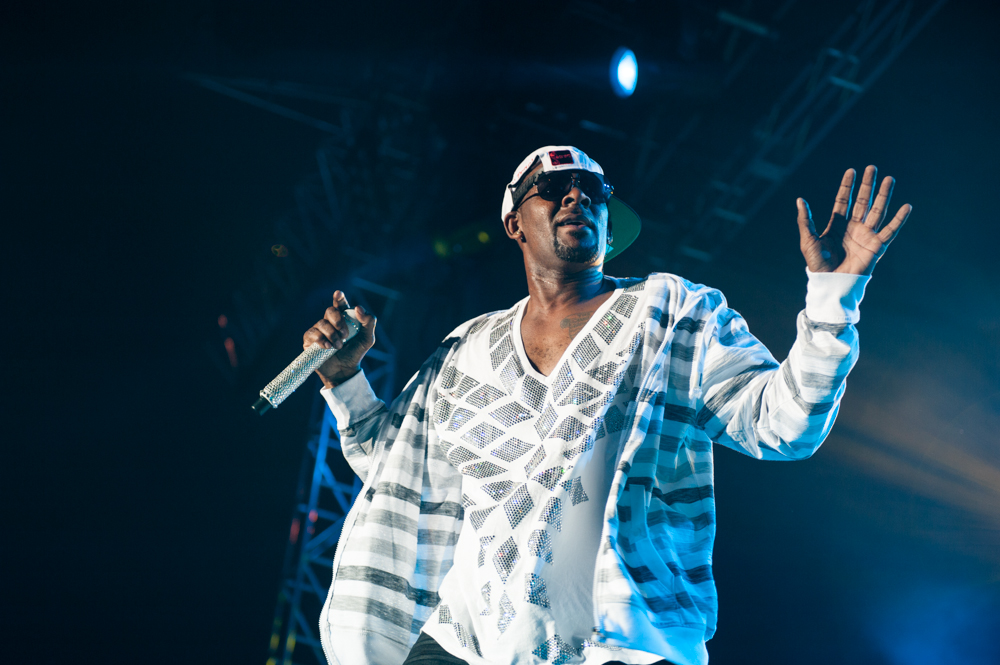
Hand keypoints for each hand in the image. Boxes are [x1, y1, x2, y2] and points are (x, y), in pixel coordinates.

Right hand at [303, 290, 375, 388]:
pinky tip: (328, 347)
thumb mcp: (367, 338)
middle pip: (330, 311)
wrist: (345, 371)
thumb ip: (369, 322)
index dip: (338, 298)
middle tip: (345, 334)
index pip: (339, 304)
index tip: (339, 293)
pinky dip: (321, 340)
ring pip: (321, 323)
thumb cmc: (355, 353)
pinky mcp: (310, 341)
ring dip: (332, 334)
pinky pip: (312, 334)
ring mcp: (318, 331)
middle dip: (338, 320)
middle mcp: (329, 322)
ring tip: (339, 346)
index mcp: (343, 319)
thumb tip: (358, 308)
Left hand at [796, 165, 911, 275]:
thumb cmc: (818, 265)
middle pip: (862, 201)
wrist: (830, 283)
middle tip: (872, 167)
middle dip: (867, 185)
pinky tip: (906, 207)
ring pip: (877, 211)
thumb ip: (806, 220)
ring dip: (884, 195)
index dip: (847, 186)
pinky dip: (899, 219)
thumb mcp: (808, 240)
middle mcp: (853, 227)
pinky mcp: (876, 247)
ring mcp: (865, 235)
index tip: (851, 171)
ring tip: (890, 179)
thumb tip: (799, 200)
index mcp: (837, 225)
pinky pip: (890, 231)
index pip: (844, 200)